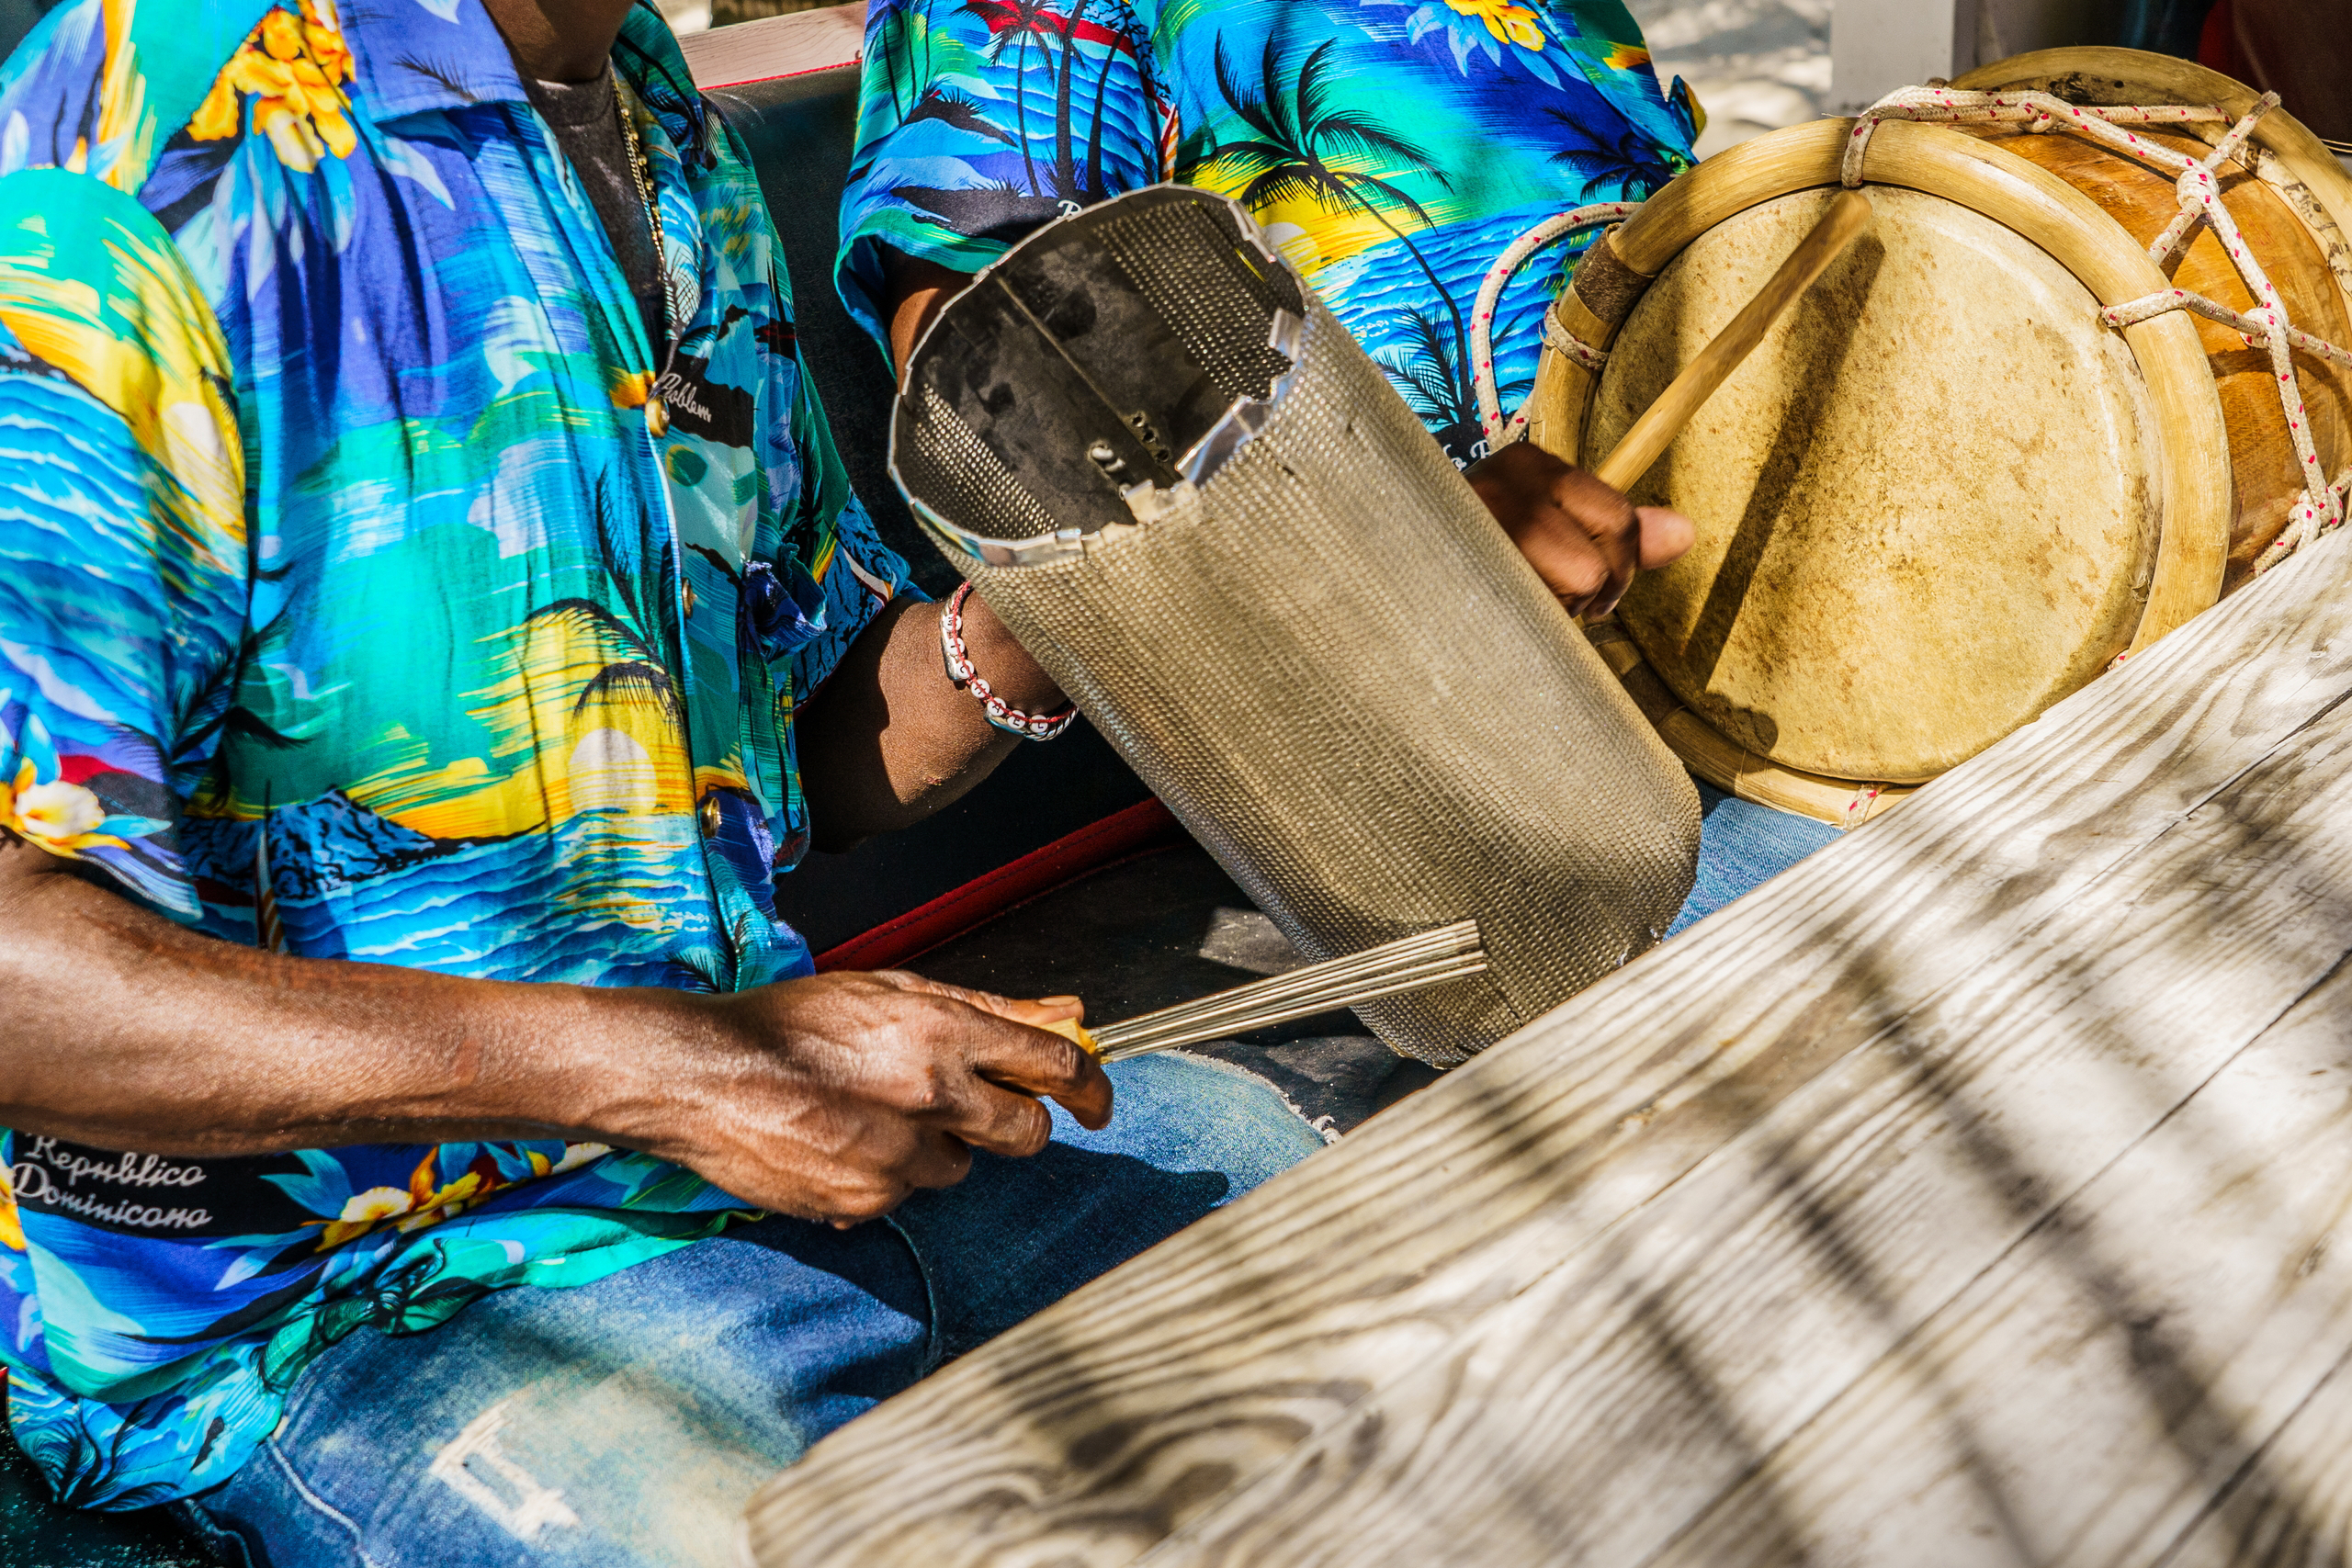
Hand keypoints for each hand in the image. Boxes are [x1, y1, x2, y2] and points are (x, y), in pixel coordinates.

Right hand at [653, 970, 1111, 1224]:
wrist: (702, 1076)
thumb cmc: (789, 1023)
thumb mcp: (890, 990)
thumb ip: (984, 1008)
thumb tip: (1066, 1014)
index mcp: (941, 1032)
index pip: (1052, 1064)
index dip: (1089, 1086)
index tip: (1096, 1099)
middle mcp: (929, 1096)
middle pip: (1024, 1132)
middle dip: (1016, 1123)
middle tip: (980, 1110)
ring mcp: (898, 1157)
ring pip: (958, 1167)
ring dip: (934, 1146)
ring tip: (870, 1113)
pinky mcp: (865, 1202)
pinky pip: (903, 1197)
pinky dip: (885, 1176)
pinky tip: (841, 1143)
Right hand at [1465, 442, 1694, 618]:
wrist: (1388, 570)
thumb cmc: (1482, 558)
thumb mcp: (1557, 530)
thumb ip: (1618, 533)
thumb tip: (1685, 534)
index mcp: (1528, 463)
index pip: (1620, 520)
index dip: (1616, 566)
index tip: (1583, 583)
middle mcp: (1503, 484)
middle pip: (1601, 561)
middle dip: (1590, 596)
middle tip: (1546, 600)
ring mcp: (1478, 526)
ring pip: (1573, 585)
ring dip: (1553, 615)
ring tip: (1513, 605)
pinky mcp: (1461, 568)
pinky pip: (1536, 614)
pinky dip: (1527, 631)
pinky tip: (1493, 618)